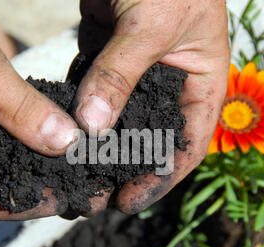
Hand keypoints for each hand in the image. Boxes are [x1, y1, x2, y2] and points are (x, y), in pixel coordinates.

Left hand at [75, 0, 229, 213]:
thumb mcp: (151, 26)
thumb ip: (120, 75)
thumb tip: (91, 127)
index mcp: (201, 85)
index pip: (186, 146)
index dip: (160, 178)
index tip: (128, 201)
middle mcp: (170, 86)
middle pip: (149, 140)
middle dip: (124, 169)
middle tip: (94, 195)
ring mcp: (137, 73)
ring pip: (119, 120)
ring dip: (98, 147)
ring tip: (74, 174)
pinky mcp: (109, 58)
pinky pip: (94, 93)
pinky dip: (80, 113)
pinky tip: (62, 134)